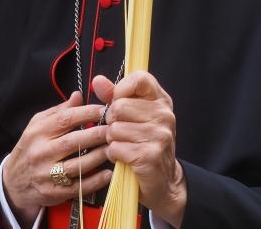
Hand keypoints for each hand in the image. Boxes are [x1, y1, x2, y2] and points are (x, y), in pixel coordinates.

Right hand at [3, 92, 112, 225]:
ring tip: (114, 148)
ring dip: (99, 156)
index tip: (104, 110)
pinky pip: (78, 187)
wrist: (13, 181)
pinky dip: (95, 181)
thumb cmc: (31, 148)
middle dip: (98, 134)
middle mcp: (41, 152)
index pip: (65, 119)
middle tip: (115, 129)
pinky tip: (107, 173)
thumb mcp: (38, 124)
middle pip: (73, 142)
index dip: (87, 113)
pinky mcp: (53, 192)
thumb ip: (59, 111)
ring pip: (78, 165)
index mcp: (38, 132)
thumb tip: (78, 95)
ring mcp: (46, 174)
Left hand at [95, 72, 186, 227]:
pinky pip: (116, 147)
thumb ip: (115, 96)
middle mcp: (164, 115)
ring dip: (113, 140)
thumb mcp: (134, 116)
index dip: (122, 88)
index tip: (118, 101)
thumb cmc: (144, 144)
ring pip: (115, 128)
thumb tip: (97, 80)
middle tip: (121, 131)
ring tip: (124, 146)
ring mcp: (159, 136)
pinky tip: (124, 158)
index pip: (140, 79)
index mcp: (161, 101)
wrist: (163, 181)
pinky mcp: (150, 156)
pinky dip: (114, 154)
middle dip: (112, 121)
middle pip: (119, 106)